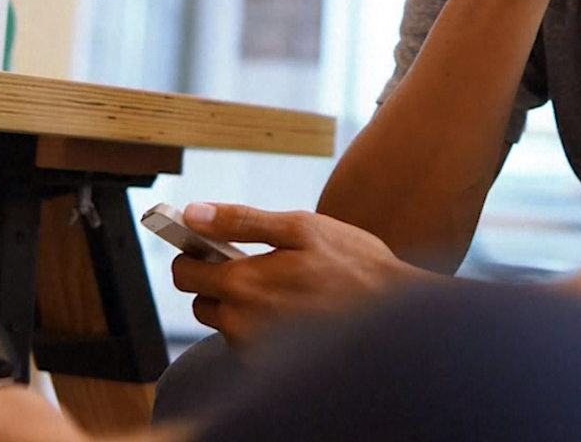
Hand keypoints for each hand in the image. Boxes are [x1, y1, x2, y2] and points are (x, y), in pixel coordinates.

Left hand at [170, 203, 426, 347]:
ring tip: (285, 288)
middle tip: (257, 264)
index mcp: (243, 283)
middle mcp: (242, 324)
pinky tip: (295, 312)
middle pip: (200, 300)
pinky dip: (262, 327)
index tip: (207, 245)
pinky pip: (249, 342)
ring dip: (241, 304)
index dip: (193, 253)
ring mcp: (256, 350)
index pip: (184, 272)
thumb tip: (193, 213)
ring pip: (225, 322)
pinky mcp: (271, 367)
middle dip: (219, 280)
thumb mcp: (300, 228)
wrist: (396, 319)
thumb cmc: (354, 267)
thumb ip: (239, 220)